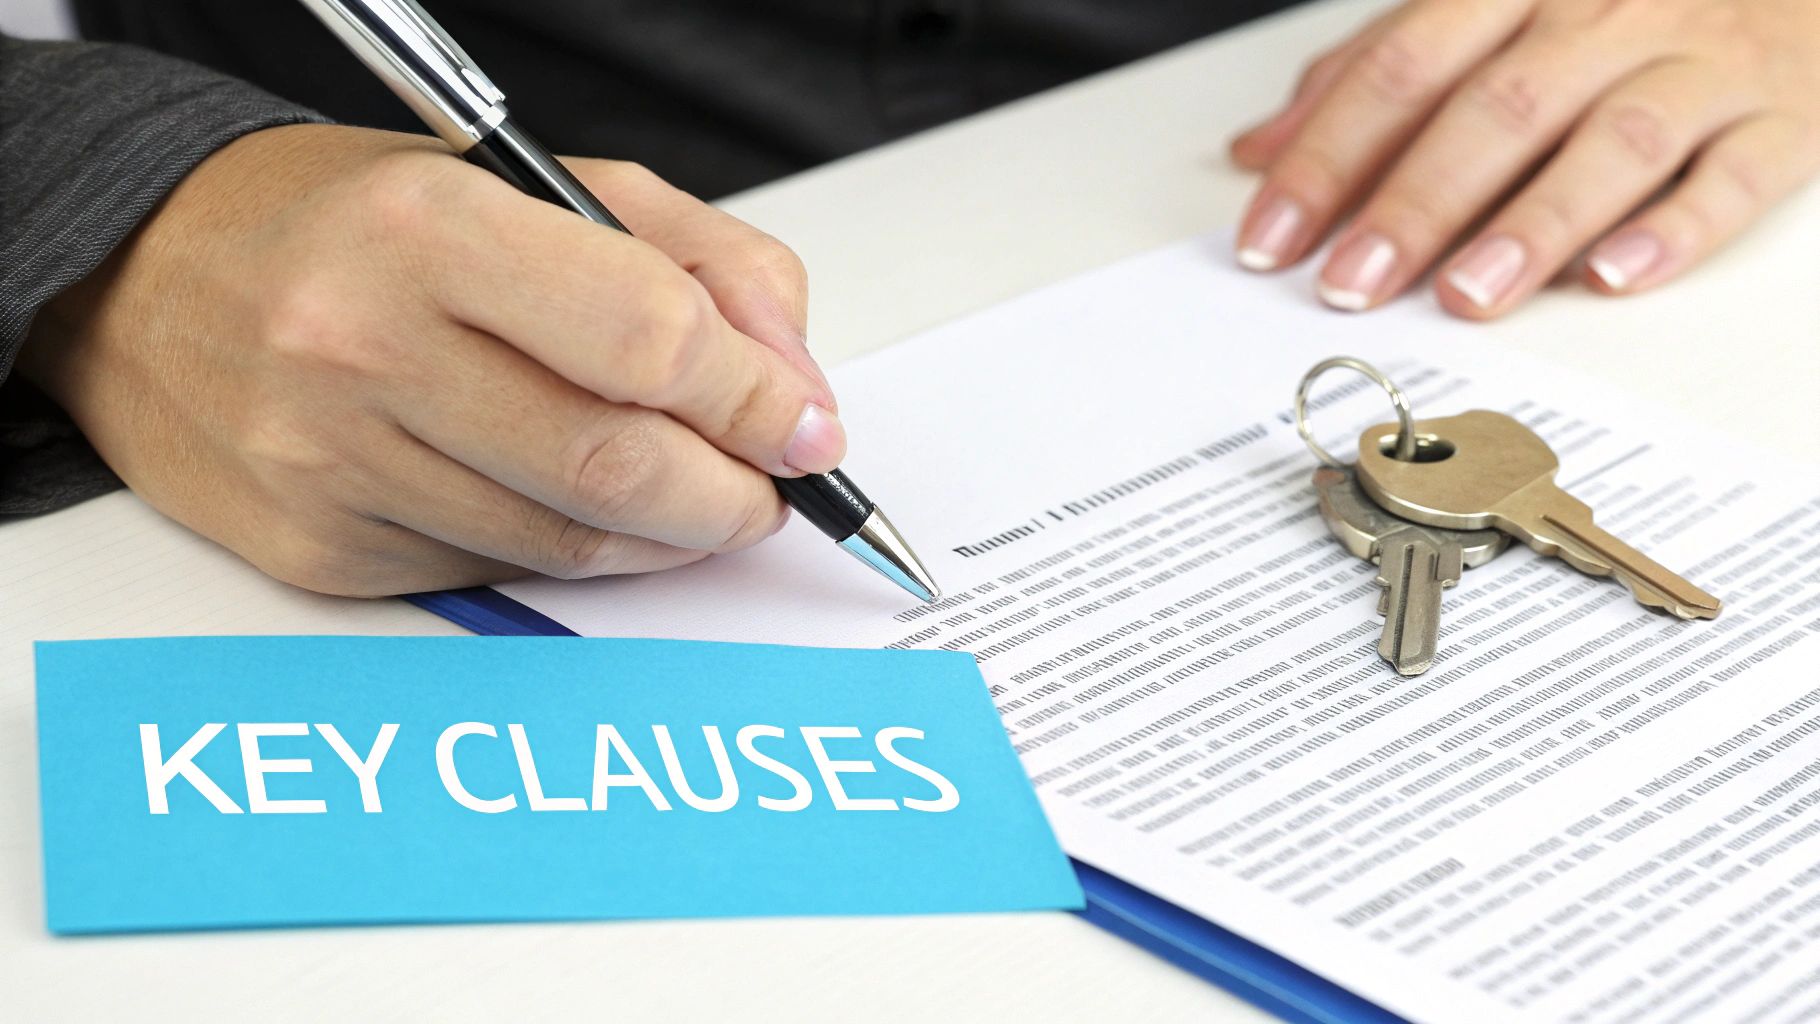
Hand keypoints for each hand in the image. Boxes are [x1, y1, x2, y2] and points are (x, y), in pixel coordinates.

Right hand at [21, 124, 842, 595]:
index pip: (650, 342)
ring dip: (666, 537)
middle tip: (767, 490)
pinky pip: (494, 571)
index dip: (758, 401)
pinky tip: (568, 502)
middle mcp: (362, 346)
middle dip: (732, 497)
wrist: (151, 280)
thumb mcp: (546, 184)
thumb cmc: (361, 223)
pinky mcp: (313, 548)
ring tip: (687, 495)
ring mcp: (328, 461)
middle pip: (616, 469)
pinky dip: (568, 552)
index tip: (806, 428)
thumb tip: (799, 391)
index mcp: (432, 228)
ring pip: (566, 543)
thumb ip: (704, 267)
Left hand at [1229, 0, 1819, 316]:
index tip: (1269, 238)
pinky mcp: (1782, 116)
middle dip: (1413, 204)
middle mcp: (1608, 14)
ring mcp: (1702, 61)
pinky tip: (1611, 277)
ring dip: (1531, 224)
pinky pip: (1734, 174)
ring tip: (1465, 295)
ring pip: (1611, 139)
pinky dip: (1675, 229)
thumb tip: (1260, 149)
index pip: (1401, 68)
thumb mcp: (1488, 12)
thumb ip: (1376, 74)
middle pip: (1497, 107)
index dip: (1326, 157)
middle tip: (1349, 286)